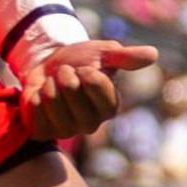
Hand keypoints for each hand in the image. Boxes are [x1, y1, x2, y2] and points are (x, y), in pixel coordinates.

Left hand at [18, 38, 158, 142]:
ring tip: (53, 86)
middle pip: (71, 90)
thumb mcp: (104, 53)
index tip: (86, 69)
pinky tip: (40, 98)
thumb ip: (127, 56)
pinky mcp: (42, 133)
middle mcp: (91, 124)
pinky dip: (33, 97)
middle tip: (66, 75)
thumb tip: (153, 55)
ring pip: (50, 100)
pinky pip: (33, 110)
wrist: (47, 68)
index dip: (87, 71)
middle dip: (64, 74)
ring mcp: (65, 131)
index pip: (97, 84)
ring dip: (48, 85)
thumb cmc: (81, 61)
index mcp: (110, 107)